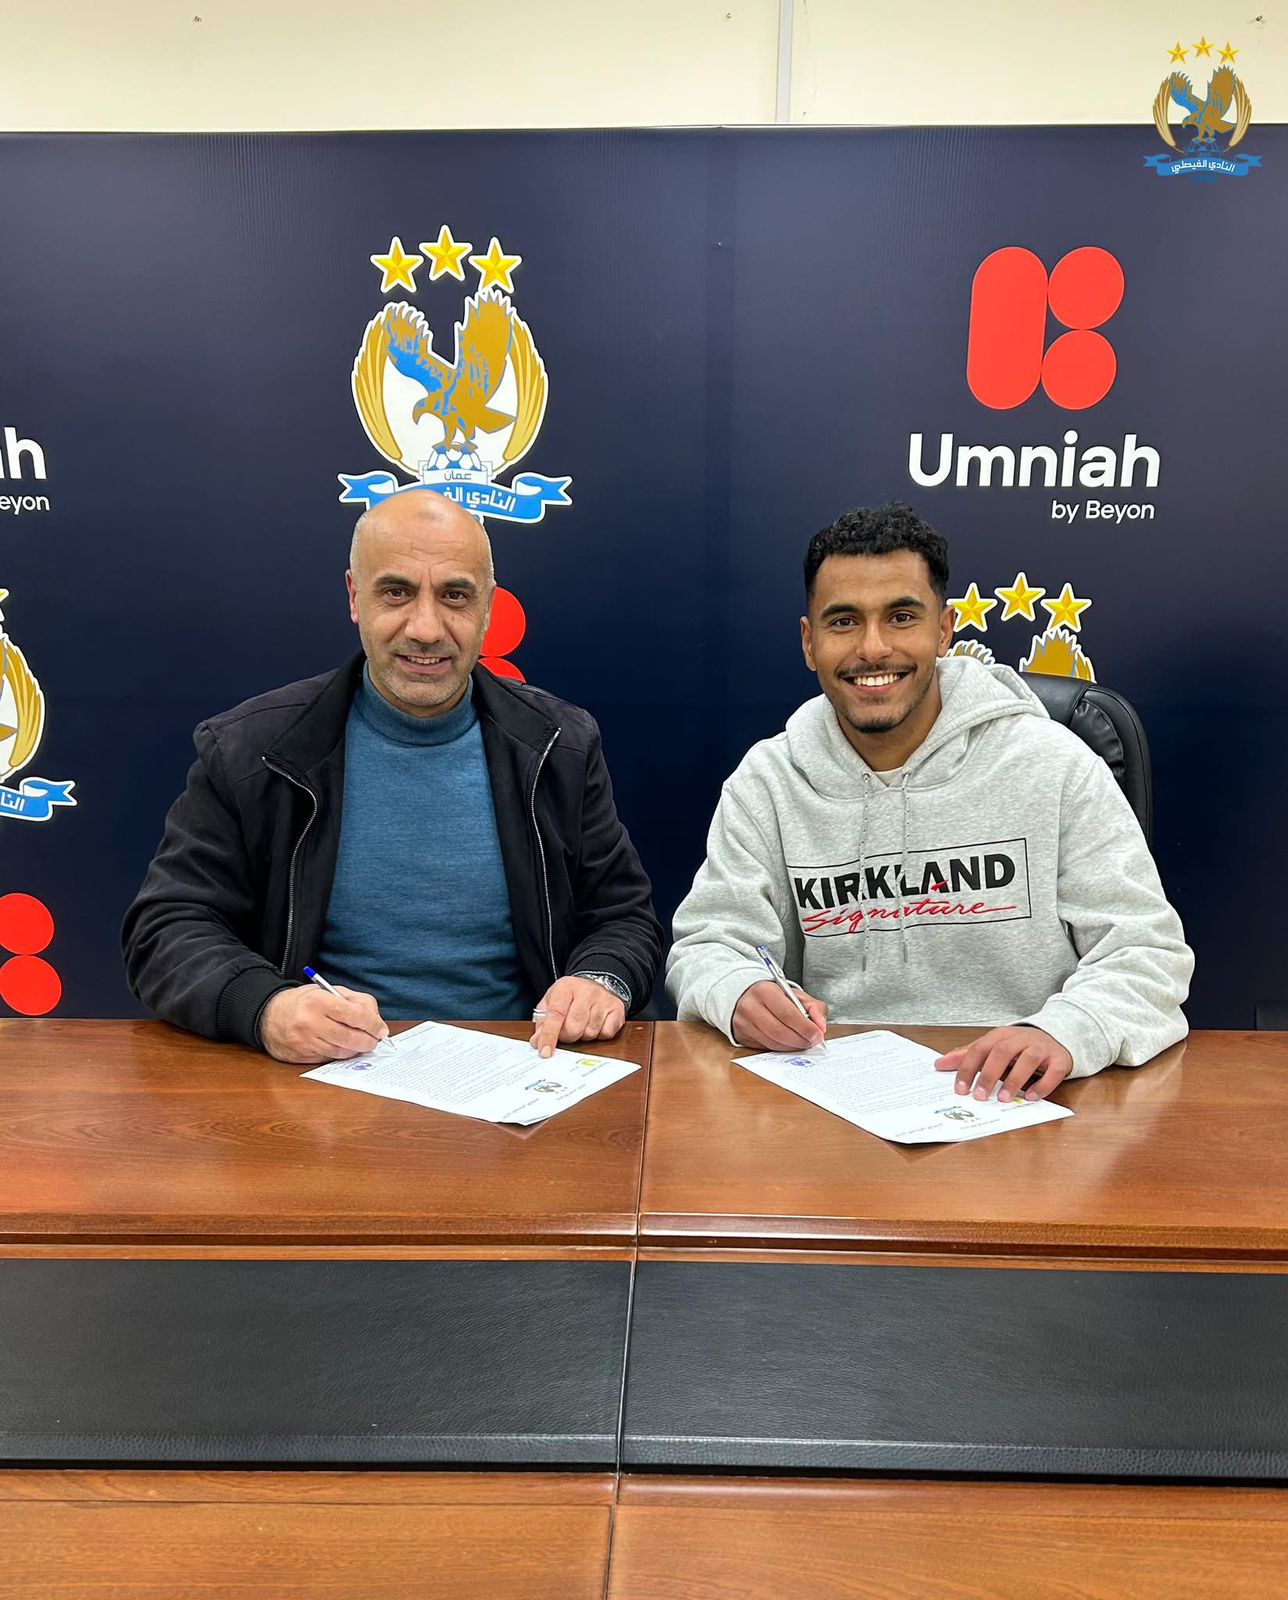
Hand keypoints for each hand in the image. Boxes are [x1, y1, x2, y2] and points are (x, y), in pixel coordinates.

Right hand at [258, 984, 388, 1064]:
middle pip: (351, 1038)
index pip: (356, 1015)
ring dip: (356, 1049)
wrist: (269, 1015)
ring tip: (360, 1043)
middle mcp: (310, 1022)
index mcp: (319, 1001)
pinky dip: (340, 1054)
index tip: (381, 1029)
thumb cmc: (304, 1002)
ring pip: (342, 1052)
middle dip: (369, 1041)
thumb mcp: (328, 991)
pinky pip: (329, 1059)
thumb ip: (356, 1002)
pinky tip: (342, 1047)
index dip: (374, 1024)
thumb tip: (377, 1022)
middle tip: (375, 1040)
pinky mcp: (301, 1057)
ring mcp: (305, 1042)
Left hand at [530, 977, 625, 1059]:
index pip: (555, 1015)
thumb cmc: (570, 996)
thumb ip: (543, 1022)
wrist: (597, 982)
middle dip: (568, 1036)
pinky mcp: (617, 1008)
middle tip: (567, 1031)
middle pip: (573, 1028)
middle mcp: (586, 991)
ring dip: (583, 1035)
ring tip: (583, 1024)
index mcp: (565, 988)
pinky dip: (599, 1035)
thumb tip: (537, 1042)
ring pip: (590, 1033)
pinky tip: (595, 1024)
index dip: (549, 1035)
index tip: (545, 1052)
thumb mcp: (551, 1002)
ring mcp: (603, 999)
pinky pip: (606, 1034)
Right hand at [731, 980, 827, 1052]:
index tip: (817, 1034)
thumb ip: (813, 1007)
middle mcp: (750, 1007)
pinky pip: (766, 1048)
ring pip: (773, 1043)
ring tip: (803, 1042)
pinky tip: (789, 1043)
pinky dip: (782, 1048)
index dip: (805, 1027)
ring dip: (792, 1046)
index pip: (788, 1014)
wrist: (747, 996)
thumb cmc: (774, 996)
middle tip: (812, 1041)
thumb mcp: (795, 994)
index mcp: (765, 991)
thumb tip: (820, 1025)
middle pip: (780, 1031)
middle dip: (800, 1040)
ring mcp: (744, 1023)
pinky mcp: (742, 1036)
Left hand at [934, 1026, 1072, 1102]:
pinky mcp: (1059, 1060)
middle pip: (1002, 1052)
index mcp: (1001, 1035)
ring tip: (1004, 1098)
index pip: (980, 1049)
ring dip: (1014, 1079)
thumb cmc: (1019, 1046)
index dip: (968, 1068)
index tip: (960, 1088)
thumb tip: (939, 1064)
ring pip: (1028, 1059)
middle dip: (989, 1074)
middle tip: (980, 1095)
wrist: (1057, 1036)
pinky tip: (1031, 1097)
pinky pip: (1053, 1072)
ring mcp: (1042, 1048)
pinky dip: (1042, 1085)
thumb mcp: (993, 1047)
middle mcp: (1021, 1039)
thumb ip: (968, 1055)